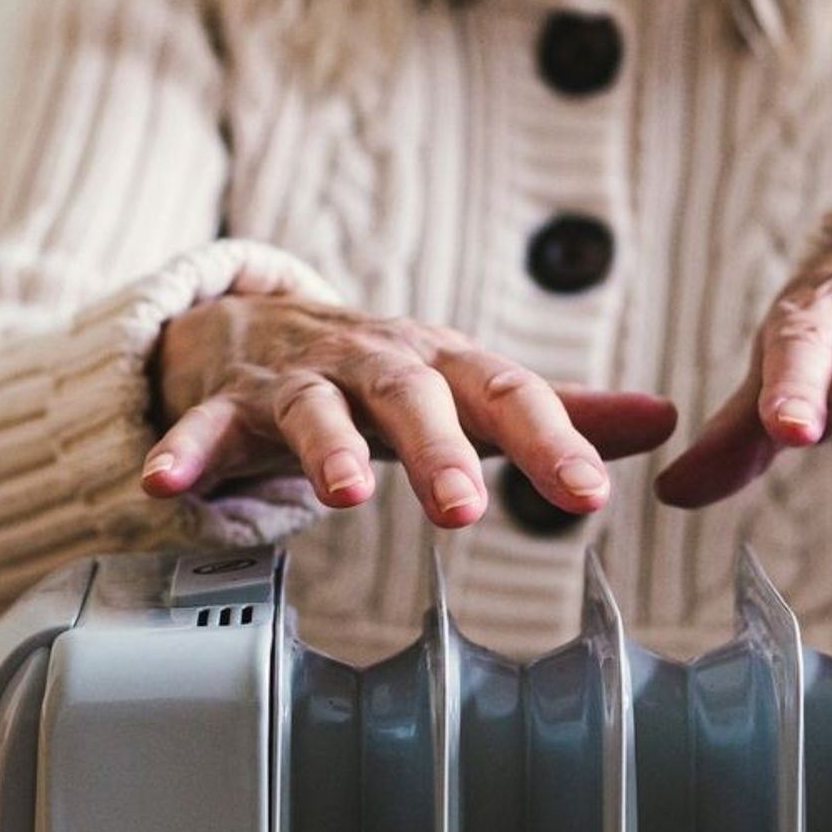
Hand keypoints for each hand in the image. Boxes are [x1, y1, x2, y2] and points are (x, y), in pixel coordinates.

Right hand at [141, 295, 678, 525]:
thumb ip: (552, 411)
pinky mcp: (227, 402)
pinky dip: (186, 452)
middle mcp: (371, 363)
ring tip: (339, 497)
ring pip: (311, 407)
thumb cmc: (378, 372)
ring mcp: (296, 380)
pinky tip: (168, 485)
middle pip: (408, 394)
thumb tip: (663, 420)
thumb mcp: (464, 384)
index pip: (504, 393)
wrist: (257, 323)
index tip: (586, 495)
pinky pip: (203, 427)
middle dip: (438, 447)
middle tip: (463, 508)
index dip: (548, 442)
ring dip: (324, 448)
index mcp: (439, 362)